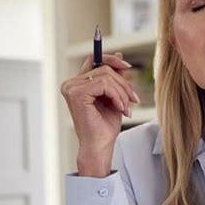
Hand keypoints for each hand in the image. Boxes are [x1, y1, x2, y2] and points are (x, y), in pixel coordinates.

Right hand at [60, 53, 140, 175]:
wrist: (99, 147)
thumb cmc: (105, 127)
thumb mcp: (113, 97)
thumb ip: (114, 78)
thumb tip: (120, 57)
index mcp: (77, 84)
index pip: (93, 60)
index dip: (111, 59)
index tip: (128, 66)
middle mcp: (70, 84)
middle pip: (104, 68)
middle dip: (124, 83)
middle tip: (134, 99)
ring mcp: (72, 88)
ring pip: (106, 75)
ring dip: (122, 92)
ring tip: (127, 108)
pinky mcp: (77, 94)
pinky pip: (104, 84)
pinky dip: (117, 95)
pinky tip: (120, 108)